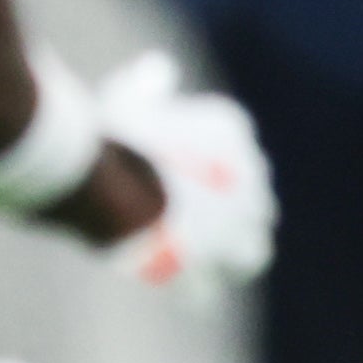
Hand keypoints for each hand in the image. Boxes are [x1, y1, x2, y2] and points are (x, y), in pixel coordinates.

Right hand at [85, 54, 274, 288]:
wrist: (103, 178)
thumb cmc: (108, 132)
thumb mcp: (129, 96)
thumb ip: (151, 85)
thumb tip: (160, 70)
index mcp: (234, 129)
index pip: (243, 155)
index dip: (220, 172)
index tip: (193, 179)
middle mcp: (248, 179)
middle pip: (259, 206)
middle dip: (238, 215)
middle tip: (205, 222)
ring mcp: (232, 227)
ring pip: (252, 254)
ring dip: (232, 258)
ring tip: (208, 263)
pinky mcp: (205, 267)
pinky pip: (207, 292)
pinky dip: (192, 290)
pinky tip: (175, 287)